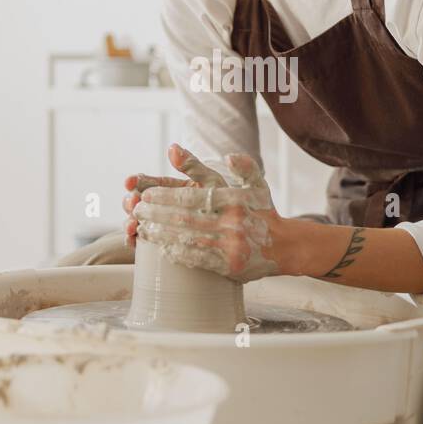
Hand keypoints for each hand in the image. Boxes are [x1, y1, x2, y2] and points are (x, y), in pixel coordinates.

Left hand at [131, 151, 280, 282]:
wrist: (286, 247)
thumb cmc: (264, 212)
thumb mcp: (257, 184)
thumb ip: (244, 166)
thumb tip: (227, 156)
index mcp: (234, 201)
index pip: (192, 197)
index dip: (165, 196)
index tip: (146, 195)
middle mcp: (232, 224)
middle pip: (184, 219)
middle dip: (156, 215)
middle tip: (136, 210)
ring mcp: (230, 247)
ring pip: (186, 240)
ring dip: (160, 235)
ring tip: (141, 228)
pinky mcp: (228, 267)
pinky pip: (197, 260)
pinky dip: (176, 253)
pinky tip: (161, 247)